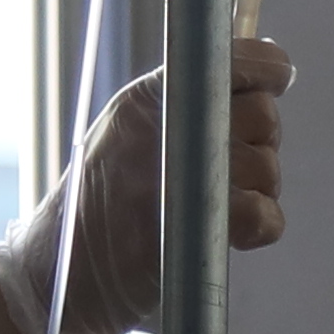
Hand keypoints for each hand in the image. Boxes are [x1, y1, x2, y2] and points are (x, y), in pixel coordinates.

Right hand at [0, 44, 297, 333]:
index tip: (275, 81)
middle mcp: (164, 127)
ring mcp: (175, 177)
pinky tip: (229, 234)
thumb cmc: (102, 202)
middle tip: (228, 169)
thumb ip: (189, 98)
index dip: (267, 69)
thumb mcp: (129, 128)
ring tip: (215, 206)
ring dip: (258, 191)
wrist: (58, 275)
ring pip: (266, 168)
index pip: (231, 58)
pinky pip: (263, 216)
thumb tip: (270, 66)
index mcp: (148, 96)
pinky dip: (258, 228)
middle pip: (261, 115)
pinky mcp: (189, 229)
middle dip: (261, 143)